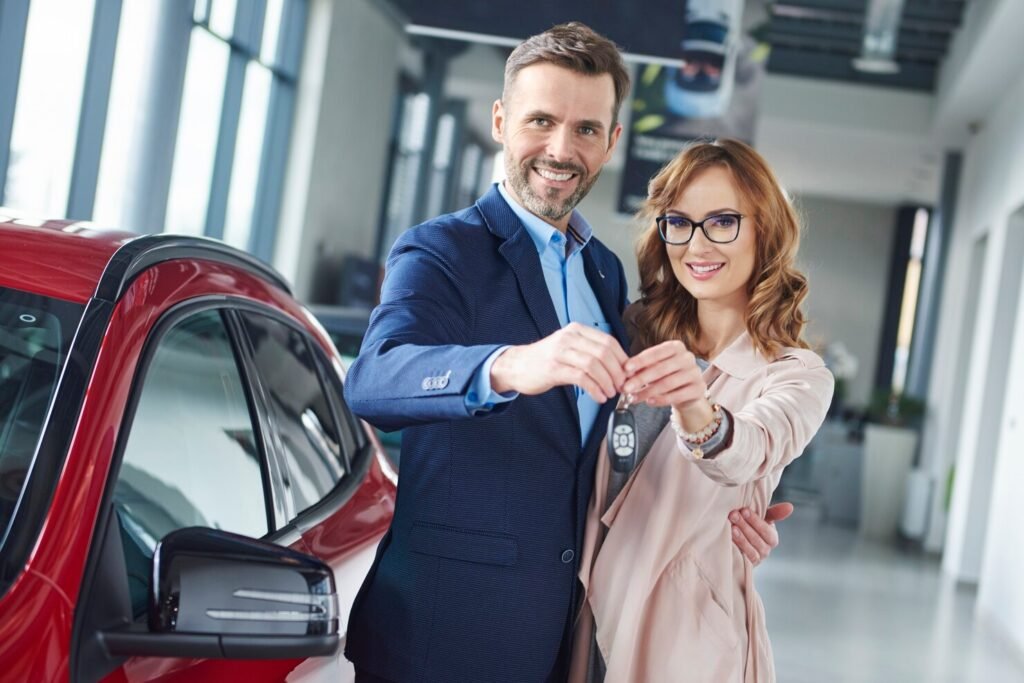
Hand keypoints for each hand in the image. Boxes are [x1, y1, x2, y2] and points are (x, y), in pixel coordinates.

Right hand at [490, 322, 627, 402]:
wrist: (516, 366)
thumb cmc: (546, 360)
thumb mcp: (569, 348)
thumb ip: (589, 352)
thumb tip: (618, 367)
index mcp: (576, 330)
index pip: (609, 341)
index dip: (622, 359)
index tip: (626, 374)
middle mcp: (569, 337)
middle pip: (604, 352)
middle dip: (617, 372)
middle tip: (621, 387)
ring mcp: (560, 352)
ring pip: (594, 365)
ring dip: (607, 382)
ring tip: (610, 394)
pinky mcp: (553, 368)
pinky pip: (581, 378)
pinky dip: (595, 389)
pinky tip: (599, 397)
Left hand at [622, 340, 706, 412]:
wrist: (687, 392)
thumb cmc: (666, 376)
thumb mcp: (654, 368)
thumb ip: (642, 368)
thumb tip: (626, 372)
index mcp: (676, 347)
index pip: (656, 353)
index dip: (640, 361)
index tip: (625, 368)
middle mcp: (688, 357)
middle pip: (661, 369)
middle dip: (641, 379)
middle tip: (626, 388)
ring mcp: (695, 372)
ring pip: (668, 383)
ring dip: (648, 392)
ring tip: (634, 398)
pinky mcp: (699, 388)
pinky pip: (677, 395)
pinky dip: (661, 400)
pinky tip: (649, 402)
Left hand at [729, 502, 792, 565]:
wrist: (737, 542)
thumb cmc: (752, 526)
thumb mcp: (763, 518)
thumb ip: (775, 513)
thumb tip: (790, 507)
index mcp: (772, 538)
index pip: (767, 531)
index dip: (756, 521)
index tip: (744, 510)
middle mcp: (766, 550)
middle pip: (757, 540)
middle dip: (745, 526)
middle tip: (734, 515)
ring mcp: (757, 558)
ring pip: (751, 550)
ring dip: (741, 538)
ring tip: (732, 528)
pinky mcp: (746, 564)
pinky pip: (744, 558)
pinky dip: (737, 548)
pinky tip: (729, 539)